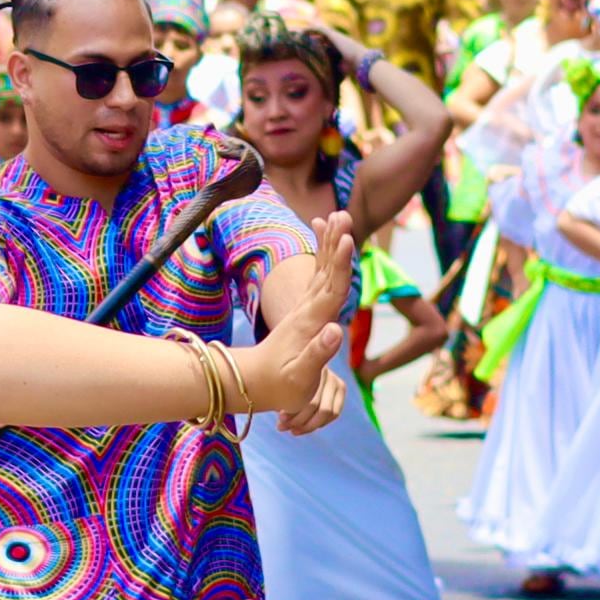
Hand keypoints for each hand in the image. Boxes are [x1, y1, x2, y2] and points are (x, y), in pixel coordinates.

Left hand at [232, 214, 358, 423]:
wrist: (253, 383)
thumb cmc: (279, 386)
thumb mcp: (299, 377)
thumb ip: (317, 353)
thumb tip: (337, 329)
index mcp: (312, 323)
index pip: (332, 288)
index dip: (341, 264)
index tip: (347, 238)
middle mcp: (309, 310)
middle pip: (327, 270)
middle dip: (335, 242)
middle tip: (342, 213)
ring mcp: (307, 308)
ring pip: (322, 269)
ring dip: (329, 243)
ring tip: (335, 215)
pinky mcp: (306, 311)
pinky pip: (317, 277)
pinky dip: (323, 257)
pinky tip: (325, 241)